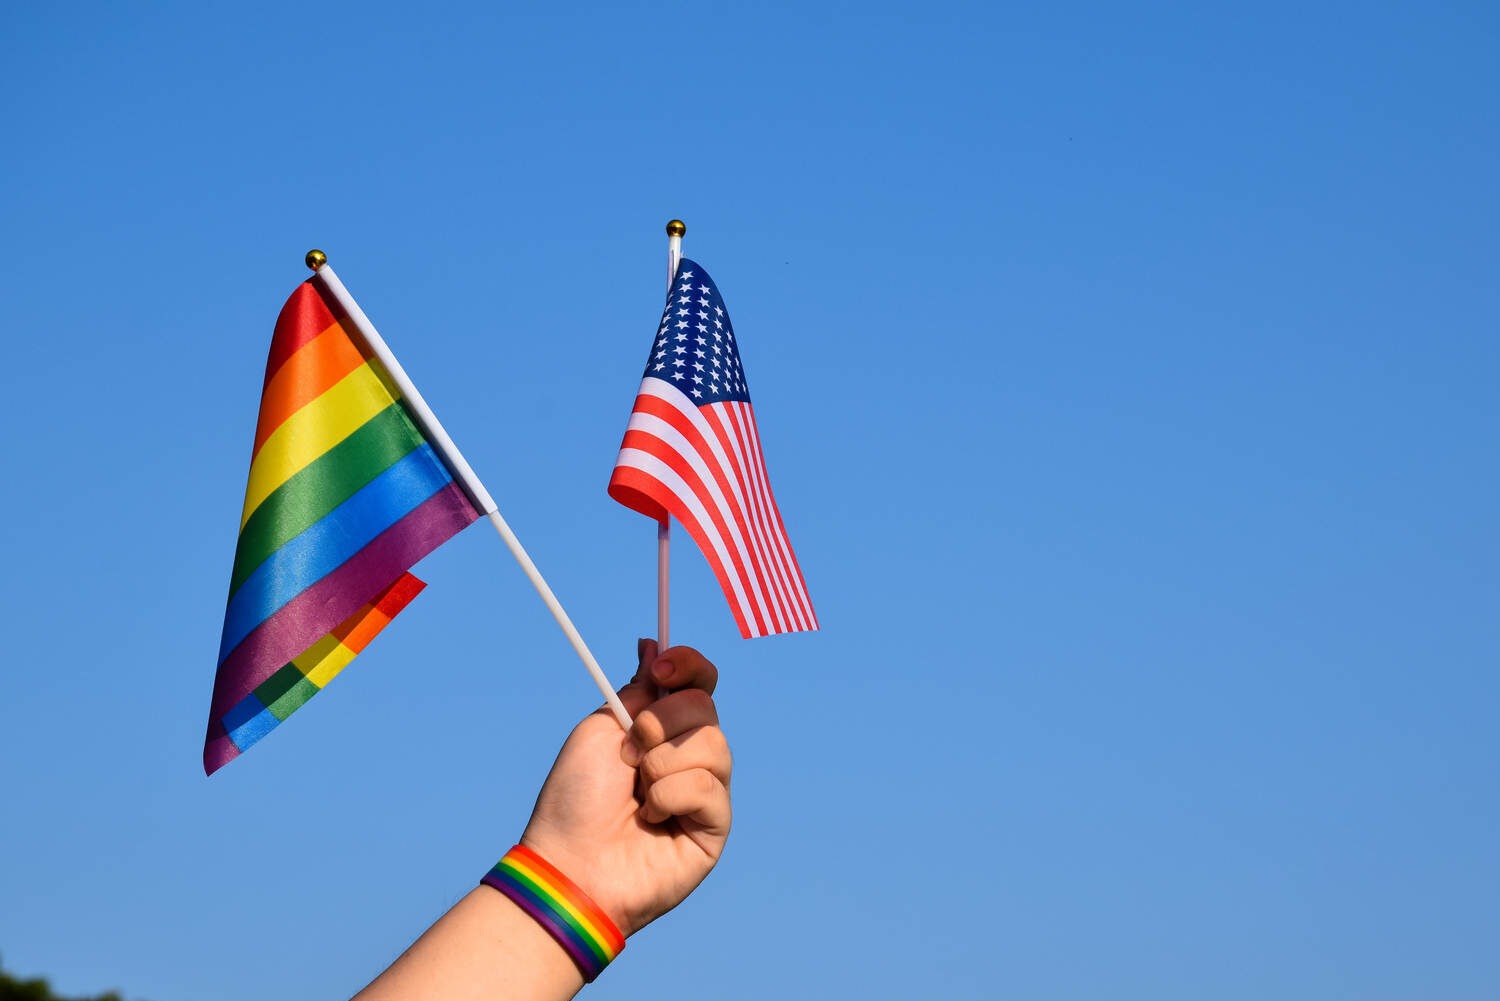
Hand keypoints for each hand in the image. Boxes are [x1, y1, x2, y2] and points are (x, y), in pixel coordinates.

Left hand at [518, 640, 731, 936]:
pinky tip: (651, 821)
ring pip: (713, 744)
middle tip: (630, 752)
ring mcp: (705, 791)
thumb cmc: (576, 800)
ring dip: (661, 764)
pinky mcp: (715, 826)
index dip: (689, 665)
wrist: (570, 862)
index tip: (661, 668)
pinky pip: (709, 787)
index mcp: (663, 729)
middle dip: (661, 723)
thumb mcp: (601, 729)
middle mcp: (689, 756)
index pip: (699, 682)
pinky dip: (670, 797)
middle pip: (706, 706)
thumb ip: (636, 690)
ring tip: (638, 795)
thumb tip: (653, 642)